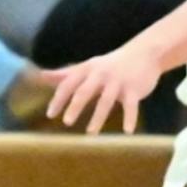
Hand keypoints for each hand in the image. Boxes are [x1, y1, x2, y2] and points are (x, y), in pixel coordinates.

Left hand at [46, 41, 163, 134]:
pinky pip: (131, 106)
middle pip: (84, 91)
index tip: (50, 114)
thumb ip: (66, 74)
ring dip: (98, 117)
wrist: (144, 53)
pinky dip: (130, 118)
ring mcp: (118, 82)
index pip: (68, 84)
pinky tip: (127, 132)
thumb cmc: (110, 64)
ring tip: (90, 133)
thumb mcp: (87, 66)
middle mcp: (100, 75)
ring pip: (106, 101)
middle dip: (75, 106)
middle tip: (66, 122)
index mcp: (87, 70)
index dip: (58, 99)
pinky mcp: (135, 89)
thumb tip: (42, 75)